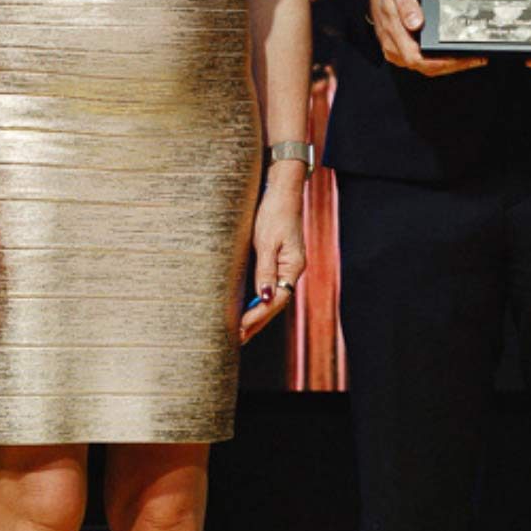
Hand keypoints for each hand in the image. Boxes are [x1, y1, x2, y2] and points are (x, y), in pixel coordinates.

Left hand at [239, 163, 308, 340]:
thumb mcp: (266, 240)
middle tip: (237, 339)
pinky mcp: (277, 260)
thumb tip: (263, 297)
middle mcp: (292, 269)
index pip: (278, 299)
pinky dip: (256, 299)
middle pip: (276, 302)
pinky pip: (268, 285)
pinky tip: (246, 307)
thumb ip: (265, 269)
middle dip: (257, 321)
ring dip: (256, 313)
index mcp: (293, 266)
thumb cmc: (274, 212)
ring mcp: (286, 265)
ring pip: (272, 296)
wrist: (281, 191)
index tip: (241, 328)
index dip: (258, 315)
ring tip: (240, 330)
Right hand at [371, 0, 485, 76]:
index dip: (441, 62)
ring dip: (451, 66)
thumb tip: (415, 23)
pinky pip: (426, 62)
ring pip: (428, 67)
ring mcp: (400, 51)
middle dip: (453, 66)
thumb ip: (408, 6)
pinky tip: (458, 55)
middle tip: (475, 59)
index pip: (417, 59)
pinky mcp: (406, 50)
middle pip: (426, 67)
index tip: (461, 57)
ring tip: (472, 59)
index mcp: (393, 35)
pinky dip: (444, 61)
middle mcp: (395, 48)